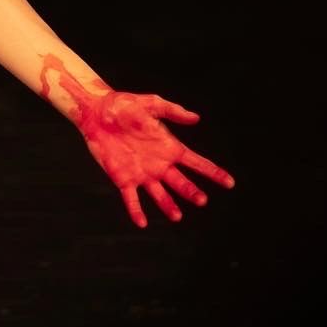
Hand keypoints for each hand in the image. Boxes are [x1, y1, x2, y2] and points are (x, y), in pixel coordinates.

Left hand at [71, 88, 234, 228]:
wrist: (96, 112)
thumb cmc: (124, 105)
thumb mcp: (150, 104)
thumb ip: (172, 111)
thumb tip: (195, 118)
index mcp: (169, 147)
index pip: (197, 163)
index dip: (213, 173)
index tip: (230, 183)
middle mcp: (159, 164)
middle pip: (181, 182)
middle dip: (191, 192)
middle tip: (201, 200)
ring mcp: (142, 173)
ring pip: (159, 195)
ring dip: (168, 206)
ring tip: (177, 217)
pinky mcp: (122, 178)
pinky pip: (131, 198)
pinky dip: (136, 211)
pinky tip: (142, 223)